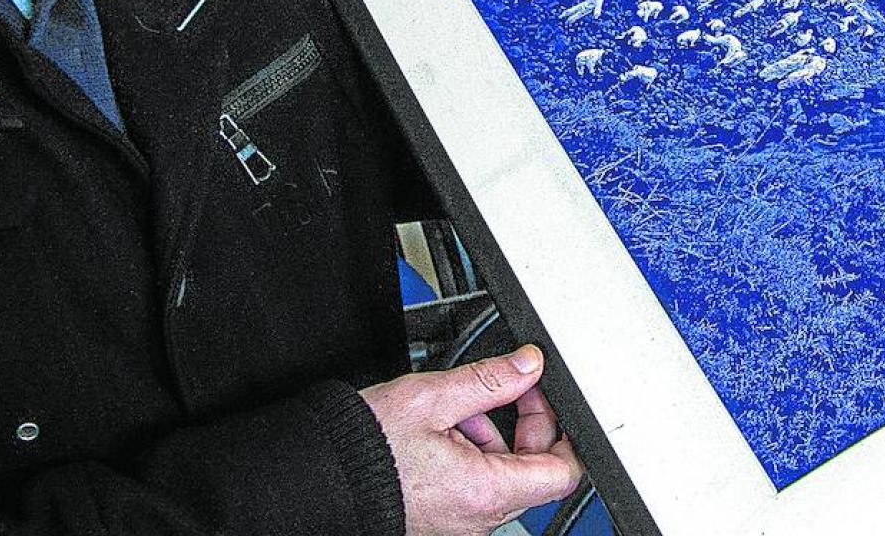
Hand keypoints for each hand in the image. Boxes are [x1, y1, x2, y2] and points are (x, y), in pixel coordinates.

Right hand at [360, 345, 583, 535]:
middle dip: (525, 426)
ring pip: (503, 480)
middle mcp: (478, 519)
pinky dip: (472, 458)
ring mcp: (460, 525)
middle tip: (506, 391)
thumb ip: (489, 380)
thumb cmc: (364, 447)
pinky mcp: (443, 521)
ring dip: (494, 440)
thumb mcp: (430, 398)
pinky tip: (444, 432)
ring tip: (460, 411)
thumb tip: (528, 365)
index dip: (566, 432)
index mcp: (484, 492)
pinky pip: (476, 490)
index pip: (563, 472)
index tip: (551, 402)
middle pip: (533, 473)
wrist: (318, 478)